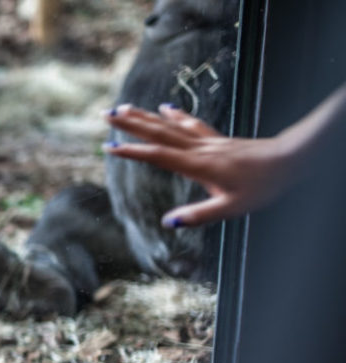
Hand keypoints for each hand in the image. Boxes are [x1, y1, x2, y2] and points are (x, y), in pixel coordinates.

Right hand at [103, 103, 295, 227]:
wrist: (289, 160)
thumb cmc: (262, 185)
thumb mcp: (231, 207)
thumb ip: (199, 215)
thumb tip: (169, 222)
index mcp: (197, 166)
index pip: (157, 156)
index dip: (132, 152)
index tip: (109, 147)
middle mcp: (198, 149)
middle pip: (158, 133)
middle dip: (130, 124)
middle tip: (106, 114)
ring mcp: (207, 142)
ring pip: (170, 125)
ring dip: (146, 116)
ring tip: (125, 108)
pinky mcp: (216, 140)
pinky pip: (190, 123)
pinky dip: (175, 115)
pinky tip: (166, 108)